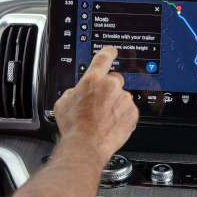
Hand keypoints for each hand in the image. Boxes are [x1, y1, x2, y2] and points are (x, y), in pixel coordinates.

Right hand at [54, 46, 138, 162]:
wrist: (86, 146)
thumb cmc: (74, 126)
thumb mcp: (63, 103)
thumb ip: (74, 91)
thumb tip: (77, 92)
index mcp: (93, 79)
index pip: (104, 58)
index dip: (108, 52)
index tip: (112, 51)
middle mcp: (111, 86)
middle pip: (114, 80)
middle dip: (107, 90)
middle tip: (98, 104)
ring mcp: (123, 99)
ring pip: (121, 97)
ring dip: (115, 104)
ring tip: (102, 119)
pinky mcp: (132, 113)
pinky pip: (128, 110)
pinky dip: (122, 116)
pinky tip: (110, 125)